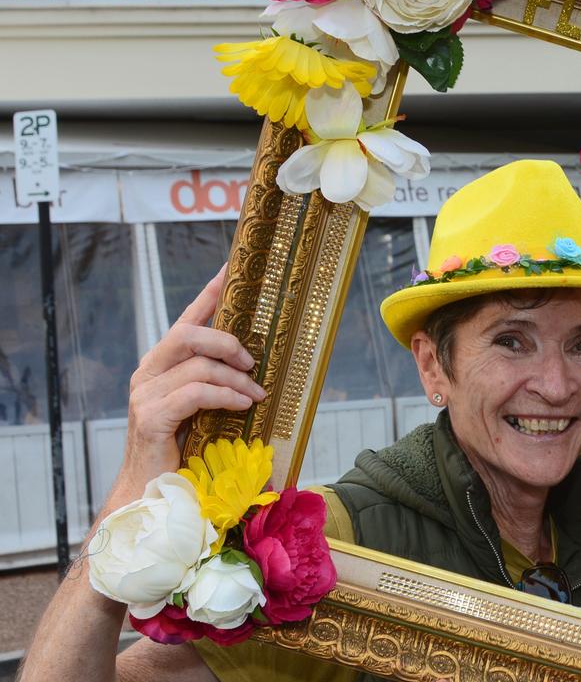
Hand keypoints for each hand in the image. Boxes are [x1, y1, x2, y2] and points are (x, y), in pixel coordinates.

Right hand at [116, 266, 264, 496]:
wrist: (151, 491)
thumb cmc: (184, 450)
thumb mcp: (205, 409)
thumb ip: (218, 384)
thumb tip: (258, 369)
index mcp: (162, 365)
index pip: (187, 318)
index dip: (210, 292)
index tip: (232, 267)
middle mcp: (149, 372)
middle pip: (189, 334)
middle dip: (227, 341)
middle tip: (253, 362)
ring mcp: (145, 394)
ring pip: (198, 365)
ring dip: (236, 379)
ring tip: (257, 394)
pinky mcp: (150, 417)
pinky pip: (195, 393)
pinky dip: (225, 396)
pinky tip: (243, 405)